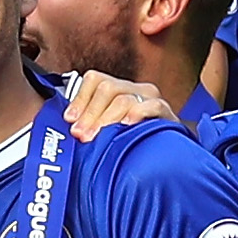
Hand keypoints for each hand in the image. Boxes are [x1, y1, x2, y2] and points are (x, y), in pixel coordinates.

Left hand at [59, 70, 177, 140]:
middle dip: (90, 113)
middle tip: (82, 135)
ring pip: (124, 99)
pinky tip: (127, 125)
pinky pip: (153, 106)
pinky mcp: (168, 113)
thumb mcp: (108, 131)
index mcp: (117, 89)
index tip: (70, 120)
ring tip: (98, 136)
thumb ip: (90, 125)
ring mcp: (151, 99)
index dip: (80, 99)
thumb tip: (70, 127)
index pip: (94, 79)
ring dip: (106, 119)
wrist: (168, 157)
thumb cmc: (131, 144)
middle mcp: (134, 89)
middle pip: (106, 88)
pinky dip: (138, 114)